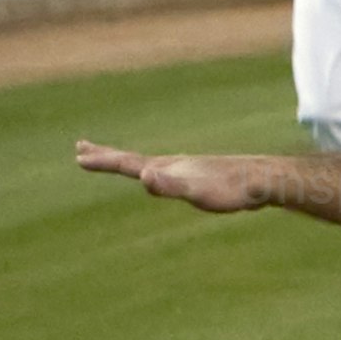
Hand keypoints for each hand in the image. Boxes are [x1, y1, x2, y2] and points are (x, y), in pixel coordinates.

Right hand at [75, 141, 260, 213]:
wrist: (263, 182)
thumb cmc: (230, 190)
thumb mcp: (197, 192)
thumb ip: (171, 186)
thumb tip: (145, 178)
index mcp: (165, 168)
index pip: (126, 163)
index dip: (102, 161)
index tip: (77, 155)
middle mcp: (173, 165)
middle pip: (132, 160)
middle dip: (106, 156)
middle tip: (80, 148)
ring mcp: (187, 170)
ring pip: (151, 166)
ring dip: (130, 164)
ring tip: (121, 163)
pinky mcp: (202, 178)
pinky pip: (172, 175)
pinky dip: (158, 175)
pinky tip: (162, 177)